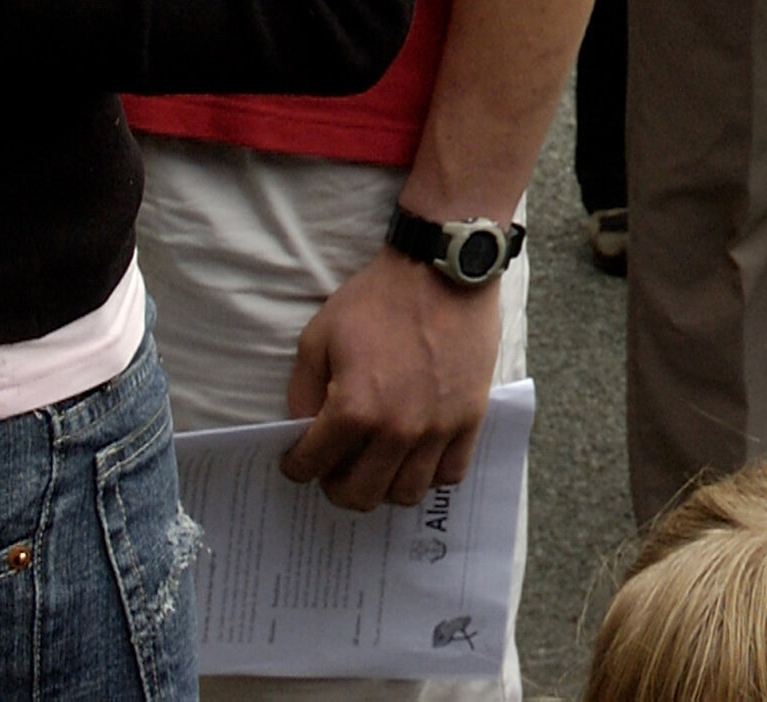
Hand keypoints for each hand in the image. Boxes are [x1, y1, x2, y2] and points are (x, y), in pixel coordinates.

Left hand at [278, 249, 506, 509]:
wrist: (442, 271)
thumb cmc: (378, 299)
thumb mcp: (319, 336)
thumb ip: (302, 391)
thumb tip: (302, 429)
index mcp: (353, 410)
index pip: (310, 467)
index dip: (296, 465)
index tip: (298, 460)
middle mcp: (396, 430)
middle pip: (358, 495)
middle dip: (336, 486)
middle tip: (335, 466)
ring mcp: (437, 429)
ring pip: (404, 494)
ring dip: (383, 485)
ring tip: (378, 463)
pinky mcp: (470, 419)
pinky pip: (449, 474)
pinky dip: (429, 474)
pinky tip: (417, 454)